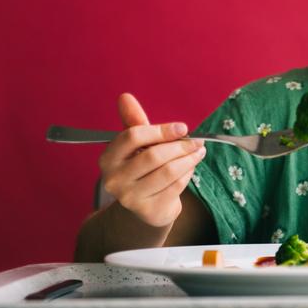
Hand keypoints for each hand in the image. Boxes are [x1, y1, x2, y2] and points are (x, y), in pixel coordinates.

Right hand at [98, 93, 205, 227]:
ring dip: (189, 159)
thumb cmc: (142, 169)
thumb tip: (125, 97)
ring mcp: (130, 197)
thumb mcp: (137, 145)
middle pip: (153, 155)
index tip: (183, 128)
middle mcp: (114, 179)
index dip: (161, 130)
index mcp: (108, 158)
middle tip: (197, 141)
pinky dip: (187, 175)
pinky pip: (176, 186)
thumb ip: (133, 121)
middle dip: (180, 146)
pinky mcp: (149, 210)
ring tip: (198, 152)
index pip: (133, 136)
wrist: (145, 207)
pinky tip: (191, 168)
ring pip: (168, 172)